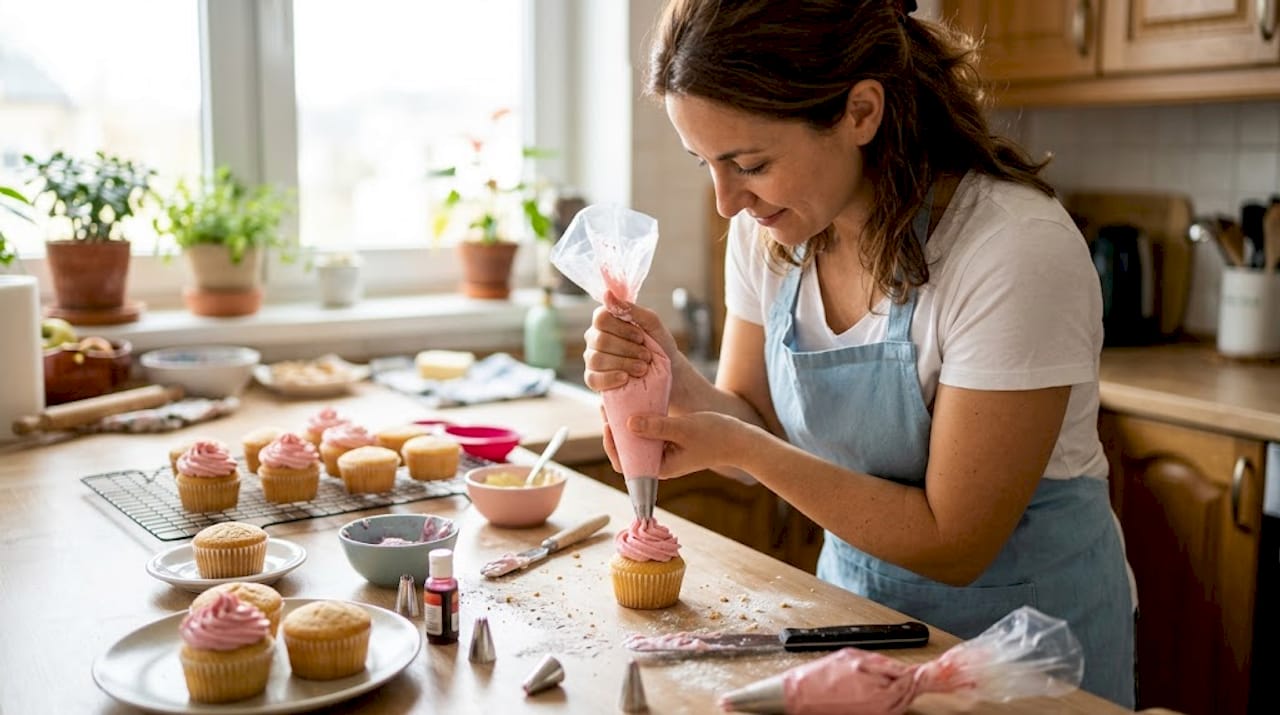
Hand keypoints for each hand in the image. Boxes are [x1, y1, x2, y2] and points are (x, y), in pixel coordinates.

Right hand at [583, 291, 678, 391]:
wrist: (667, 371)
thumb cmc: (658, 343)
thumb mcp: (652, 323)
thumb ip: (631, 309)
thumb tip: (607, 294)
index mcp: (605, 320)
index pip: (601, 318)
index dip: (622, 329)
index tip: (641, 336)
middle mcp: (594, 337)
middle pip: (600, 341)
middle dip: (628, 350)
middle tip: (646, 356)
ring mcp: (592, 358)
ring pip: (596, 359)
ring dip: (624, 364)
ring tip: (642, 368)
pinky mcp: (593, 378)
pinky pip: (591, 379)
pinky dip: (610, 379)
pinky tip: (625, 378)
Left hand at [619, 410, 758, 478]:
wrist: (740, 440)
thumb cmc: (716, 436)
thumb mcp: (684, 428)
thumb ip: (657, 427)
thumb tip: (628, 423)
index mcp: (659, 468)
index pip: (624, 464)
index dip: (611, 445)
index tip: (608, 423)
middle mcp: (658, 463)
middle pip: (626, 450)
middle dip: (615, 429)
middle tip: (607, 405)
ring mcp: (663, 452)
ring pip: (636, 439)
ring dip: (625, 422)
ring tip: (616, 401)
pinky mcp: (668, 442)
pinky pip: (648, 432)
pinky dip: (640, 418)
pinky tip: (635, 401)